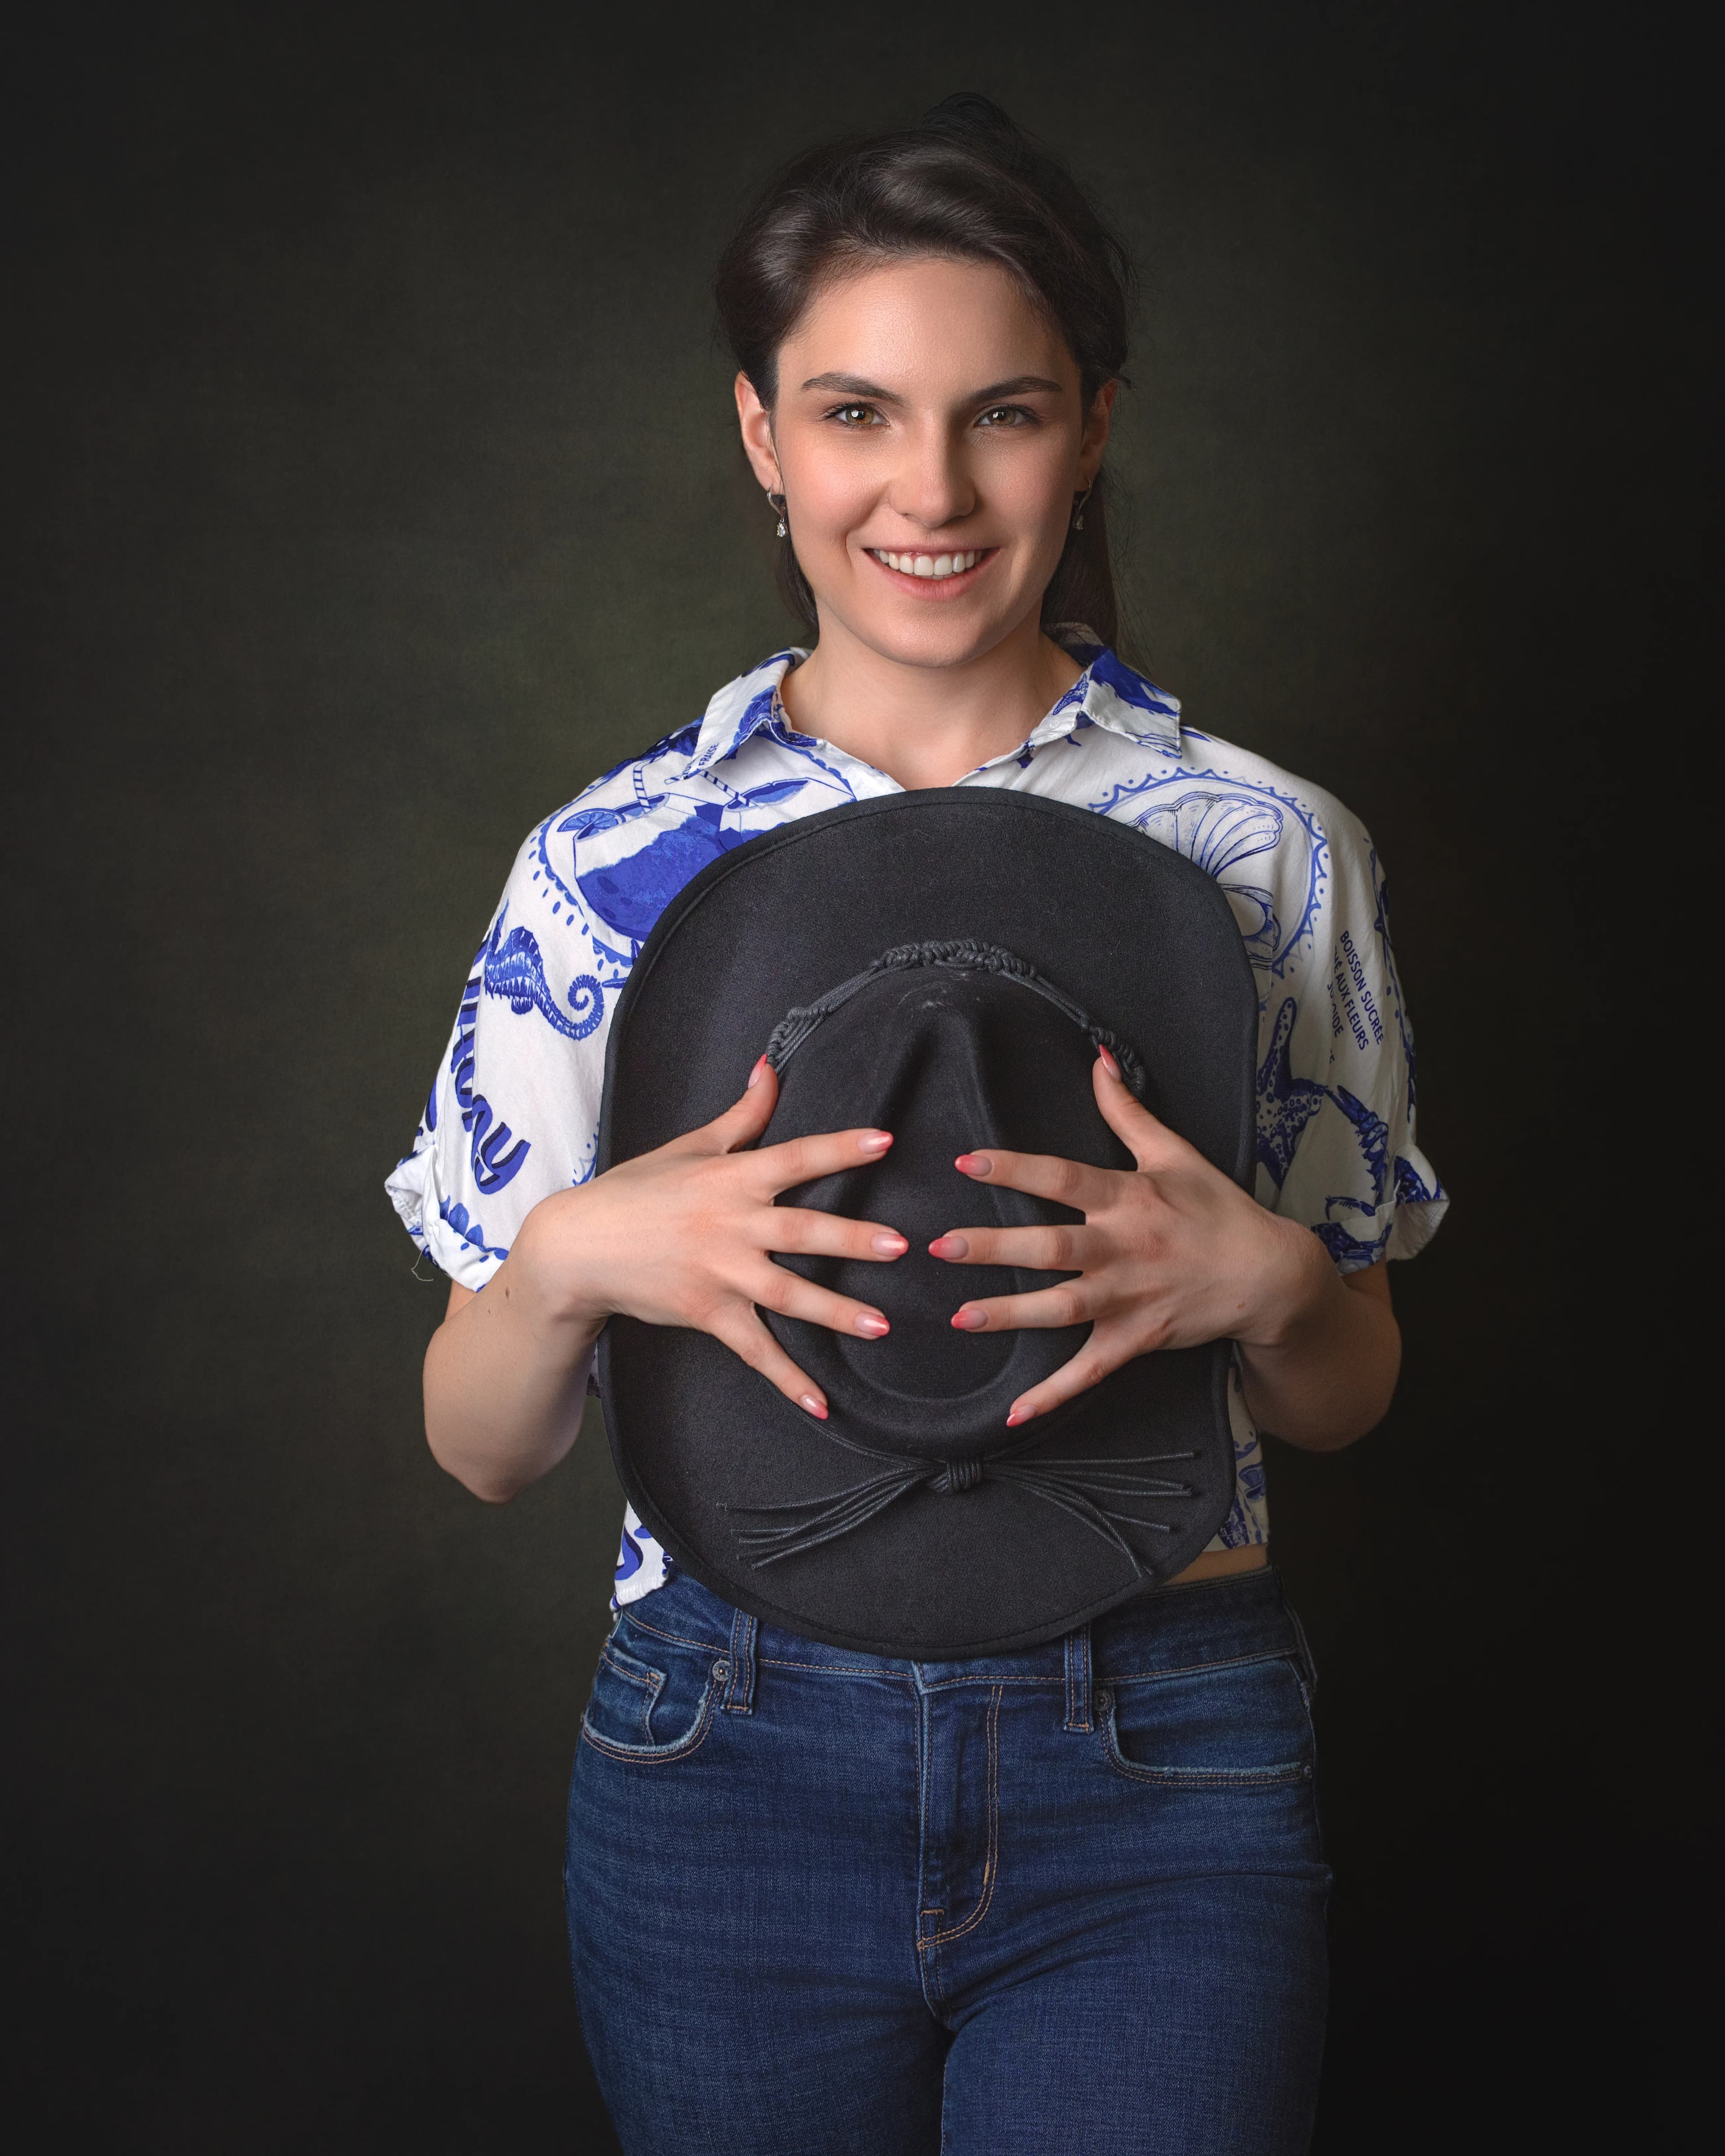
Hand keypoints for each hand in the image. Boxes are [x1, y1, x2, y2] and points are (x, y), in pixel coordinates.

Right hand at [511, 1057, 906, 1417]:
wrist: (576, 1247)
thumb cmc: (635, 1192)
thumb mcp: (689, 1146)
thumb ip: (742, 1115)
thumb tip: (770, 1067)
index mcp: (730, 1179)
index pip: (794, 1158)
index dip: (839, 1149)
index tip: (884, 1142)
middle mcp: (730, 1225)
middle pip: (801, 1230)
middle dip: (852, 1239)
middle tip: (900, 1245)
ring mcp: (720, 1273)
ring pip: (787, 1294)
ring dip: (836, 1312)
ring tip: (882, 1325)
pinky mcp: (707, 1313)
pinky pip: (755, 1350)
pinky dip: (788, 1380)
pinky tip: (822, 1404)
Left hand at [928, 1047, 1328, 1426]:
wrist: (1269, 1276)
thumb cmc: (1218, 1210)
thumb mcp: (1176, 1154)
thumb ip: (1128, 1111)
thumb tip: (1098, 1060)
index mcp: (1129, 1199)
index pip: (1063, 1179)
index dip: (1015, 1169)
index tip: (967, 1162)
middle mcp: (1124, 1249)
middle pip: (1052, 1248)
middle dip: (994, 1249)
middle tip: (941, 1246)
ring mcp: (1129, 1298)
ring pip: (1062, 1309)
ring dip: (1010, 1315)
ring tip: (959, 1317)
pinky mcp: (1136, 1338)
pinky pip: (1089, 1371)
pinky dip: (1053, 1394)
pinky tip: (1013, 1413)